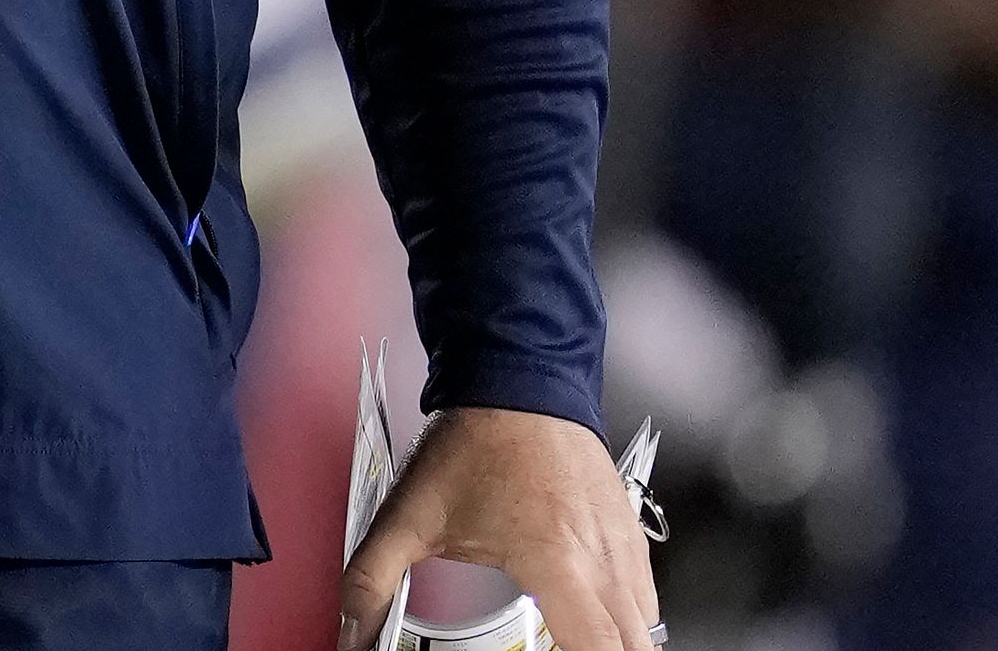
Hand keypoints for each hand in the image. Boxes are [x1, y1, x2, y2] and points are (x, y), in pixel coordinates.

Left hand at [342, 405, 659, 650]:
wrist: (516, 374)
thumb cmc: (473, 439)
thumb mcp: (409, 514)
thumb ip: (373, 577)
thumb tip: (350, 627)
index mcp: (555, 561)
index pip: (598, 649)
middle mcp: (602, 557)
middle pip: (634, 644)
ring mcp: (621, 541)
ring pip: (647, 622)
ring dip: (621, 642)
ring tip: (581, 644)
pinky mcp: (627, 526)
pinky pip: (647, 592)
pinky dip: (631, 618)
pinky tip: (599, 620)